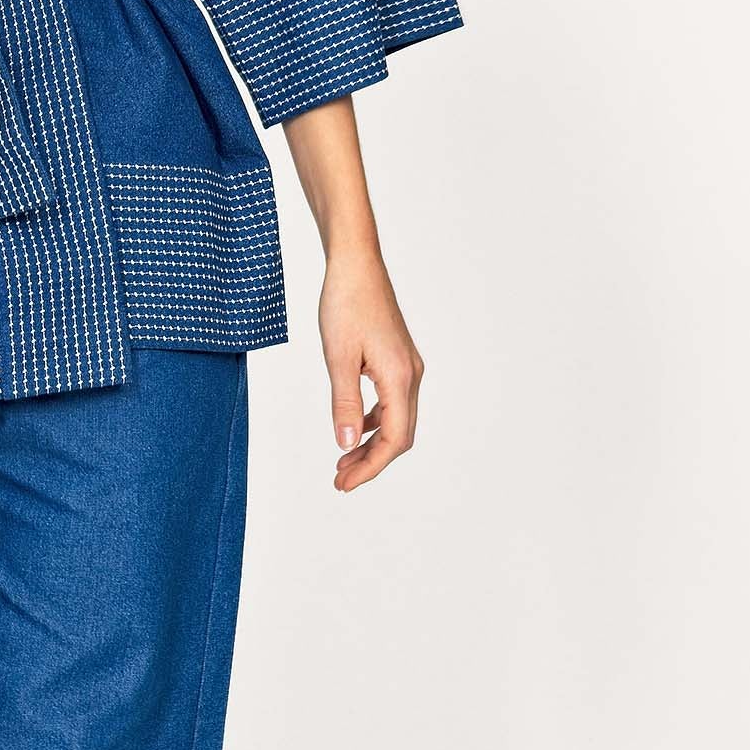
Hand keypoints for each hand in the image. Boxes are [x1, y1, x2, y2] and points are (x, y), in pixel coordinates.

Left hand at [319, 247, 423, 492]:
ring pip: (396, 419)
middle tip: (340, 480)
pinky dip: (373, 420)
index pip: (393, 440)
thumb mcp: (337, 358)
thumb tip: (346, 445)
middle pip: (399, 435)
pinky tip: (352, 426)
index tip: (343, 484)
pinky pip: (391, 401)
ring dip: (372, 443)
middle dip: (371, 461)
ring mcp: (407, 367)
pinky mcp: (397, 359)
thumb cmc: (345, 303)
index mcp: (399, 378)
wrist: (356, 265)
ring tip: (343, 461)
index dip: (370, 467)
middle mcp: (411, 375)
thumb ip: (343, 404)